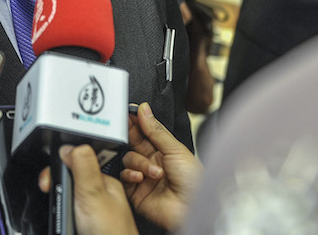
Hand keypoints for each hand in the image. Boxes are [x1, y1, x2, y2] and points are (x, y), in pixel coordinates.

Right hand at [38, 145, 138, 234]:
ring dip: (58, 203)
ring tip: (61, 211)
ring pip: (66, 198)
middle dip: (56, 186)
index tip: (49, 177)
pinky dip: (62, 216)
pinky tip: (64, 220)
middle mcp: (98, 195)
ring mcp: (91, 211)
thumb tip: (69, 145)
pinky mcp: (84, 225)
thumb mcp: (94, 193)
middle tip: (51, 192)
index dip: (60, 167)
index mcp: (104, 182)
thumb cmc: (112, 233)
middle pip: (68, 181)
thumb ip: (83, 166)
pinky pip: (67, 213)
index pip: (77, 162)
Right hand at [120, 103, 202, 231]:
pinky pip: (124, 177)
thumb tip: (144, 109)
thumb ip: (156, 130)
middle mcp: (152, 162)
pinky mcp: (135, 192)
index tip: (129, 114)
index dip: (137, 122)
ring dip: (139, 163)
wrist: (193, 209)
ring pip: (128, 159)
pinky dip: (130, 175)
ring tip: (154, 172)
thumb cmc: (194, 182)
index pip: (145, 132)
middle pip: (133, 144)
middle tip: (127, 129)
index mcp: (165, 151)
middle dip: (131, 136)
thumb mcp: (176, 149)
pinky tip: (141, 178)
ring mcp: (144, 177)